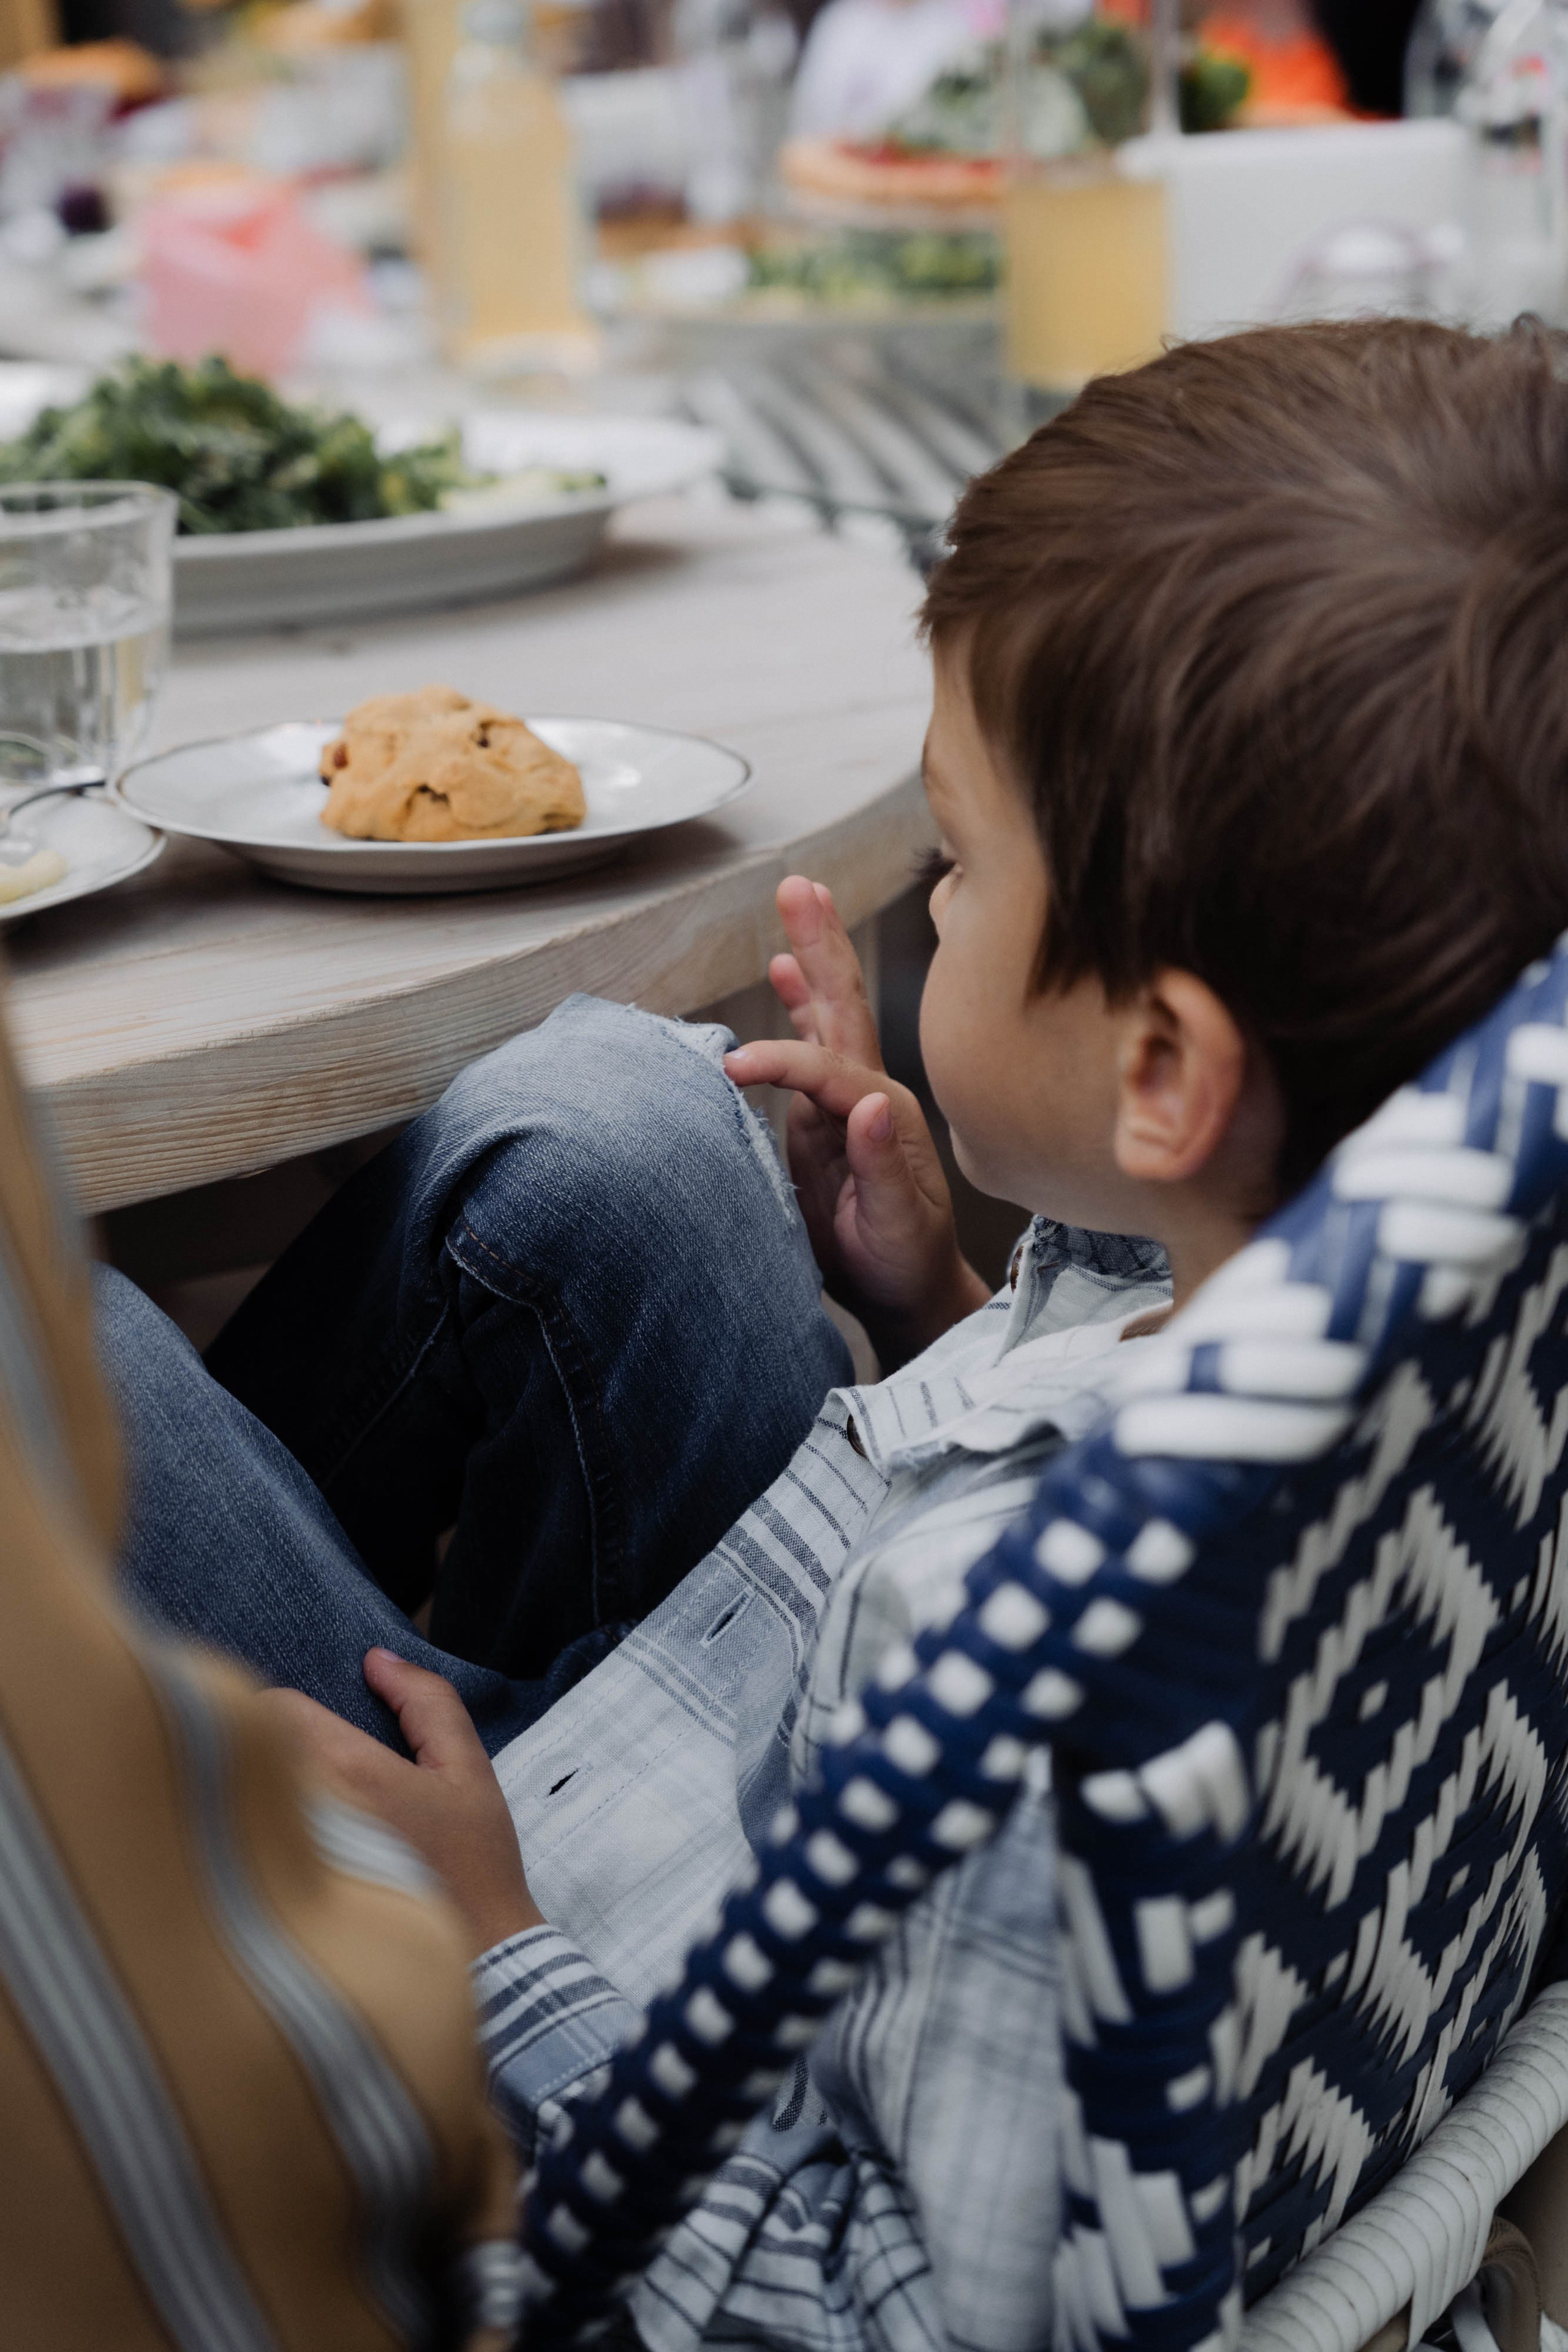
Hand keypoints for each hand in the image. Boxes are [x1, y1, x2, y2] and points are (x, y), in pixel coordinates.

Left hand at [265, 1651, 542, 1957]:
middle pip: (250, 1752)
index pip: (275, 1709)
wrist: (478, 1955)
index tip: (309, 1725)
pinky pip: (248, 1846)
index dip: (288, 1706)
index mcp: (353, 1773)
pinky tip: (285, 1851)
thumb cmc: (475, 1861)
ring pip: (242, 1800)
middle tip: (297, 1766)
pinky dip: (258, 1838)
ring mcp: (289, 1860)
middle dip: (267, 1749)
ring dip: (259, 1794)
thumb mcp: (469, 1769)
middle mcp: (310, 1812)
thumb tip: (376, 1659)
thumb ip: (427, 1702)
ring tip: (289, 1809)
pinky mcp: (282, 1897)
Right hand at [724, 876, 989, 1366]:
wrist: (908, 1292)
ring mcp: (847, 1101)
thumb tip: (874, 1103)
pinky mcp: (824, 1116)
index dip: (781, 1061)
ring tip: (797, 899)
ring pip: (828, 1014)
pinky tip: (782, 970)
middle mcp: (872, 1094)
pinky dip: (797, 1003)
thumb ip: (885, 1167)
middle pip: (842, 1006)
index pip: (829, 1068)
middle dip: (821, 945)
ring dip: (811, 957)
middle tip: (800, 888)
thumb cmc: (903, 1263)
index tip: (732, 1068)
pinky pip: (810, 1046)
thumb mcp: (897, 1225)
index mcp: (888, 1116)